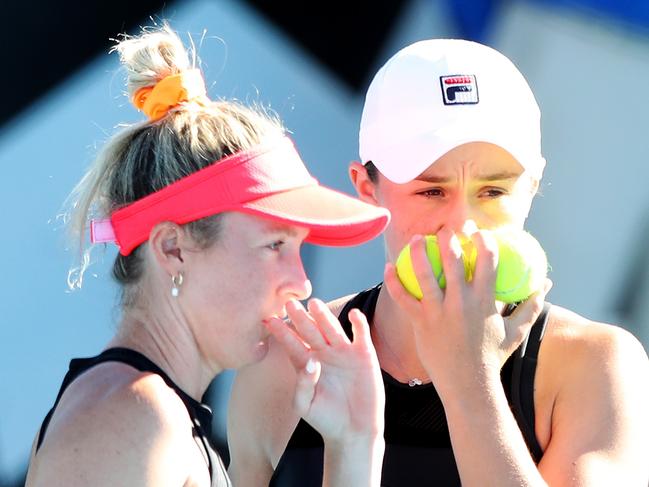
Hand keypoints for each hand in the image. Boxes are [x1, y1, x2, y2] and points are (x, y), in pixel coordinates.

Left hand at [264, 298, 384, 444]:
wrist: (353, 431)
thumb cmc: (325, 419)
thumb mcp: (306, 405)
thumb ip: (303, 384)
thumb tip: (310, 361)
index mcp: (307, 363)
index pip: (292, 344)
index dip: (282, 333)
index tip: (269, 320)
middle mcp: (324, 353)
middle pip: (310, 332)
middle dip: (301, 318)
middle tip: (289, 303)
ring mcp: (344, 352)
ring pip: (332, 329)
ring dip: (324, 316)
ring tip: (315, 304)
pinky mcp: (364, 355)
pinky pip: (360, 335)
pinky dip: (359, 324)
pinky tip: (354, 314)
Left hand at [384, 228, 551, 396]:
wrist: (469, 387)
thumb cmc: (493, 358)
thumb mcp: (516, 332)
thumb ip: (531, 305)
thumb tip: (545, 283)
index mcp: (485, 301)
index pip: (487, 260)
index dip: (482, 239)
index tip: (475, 230)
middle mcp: (461, 303)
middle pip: (453, 260)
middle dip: (449, 238)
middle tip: (445, 229)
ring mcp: (438, 313)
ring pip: (424, 274)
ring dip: (417, 252)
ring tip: (415, 239)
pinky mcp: (420, 323)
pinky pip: (403, 298)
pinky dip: (394, 281)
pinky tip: (388, 267)